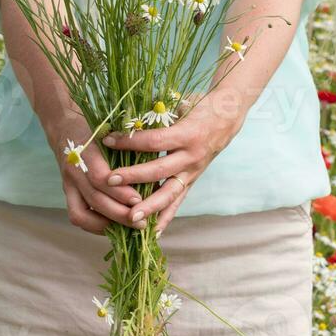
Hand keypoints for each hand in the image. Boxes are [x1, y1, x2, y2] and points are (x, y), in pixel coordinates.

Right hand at [48, 120, 150, 236]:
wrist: (65, 127)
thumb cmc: (97, 127)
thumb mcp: (112, 130)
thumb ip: (128, 147)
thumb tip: (154, 169)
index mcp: (86, 150)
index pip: (100, 177)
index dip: (120, 192)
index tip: (140, 199)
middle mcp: (74, 169)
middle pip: (94, 199)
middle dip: (119, 214)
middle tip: (142, 222)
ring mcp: (68, 183)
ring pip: (82, 213)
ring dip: (107, 225)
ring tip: (129, 229)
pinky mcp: (67, 193)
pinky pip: (76, 216)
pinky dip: (94, 226)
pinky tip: (113, 227)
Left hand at [100, 91, 240, 235]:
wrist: (227, 118)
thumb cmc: (200, 105)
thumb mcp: (181, 102)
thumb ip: (158, 112)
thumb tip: (128, 114)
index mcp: (187, 134)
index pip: (154, 141)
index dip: (130, 141)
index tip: (108, 139)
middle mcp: (191, 156)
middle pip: (158, 170)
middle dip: (132, 177)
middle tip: (109, 180)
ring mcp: (193, 172)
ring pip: (170, 194)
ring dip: (149, 207)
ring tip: (130, 218)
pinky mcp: (192, 181)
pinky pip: (178, 202)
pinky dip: (165, 218)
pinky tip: (152, 233)